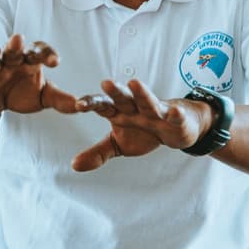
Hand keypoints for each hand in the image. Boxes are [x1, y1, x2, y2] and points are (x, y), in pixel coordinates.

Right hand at [0, 34, 77, 118]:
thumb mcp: (42, 98)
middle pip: (13, 50)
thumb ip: (60, 100)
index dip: (46, 54)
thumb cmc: (21, 93)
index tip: (55, 62)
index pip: (39, 52)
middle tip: (19, 39)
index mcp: (29, 61)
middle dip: (15, 45)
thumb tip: (82, 105)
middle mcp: (10, 61)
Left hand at [71, 78, 211, 171]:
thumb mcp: (117, 145)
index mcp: (119, 112)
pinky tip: (174, 112)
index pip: (103, 105)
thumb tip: (74, 165)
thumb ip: (97, 153)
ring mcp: (155, 111)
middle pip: (124, 98)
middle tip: (105, 83)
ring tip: (134, 83)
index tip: (78, 105)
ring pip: (147, 101)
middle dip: (115, 91)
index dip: (91, 103)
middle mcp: (135, 108)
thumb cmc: (142, 133)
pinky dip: (174, 114)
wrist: (173, 129)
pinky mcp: (174, 117)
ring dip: (141, 93)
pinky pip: (173, 115)